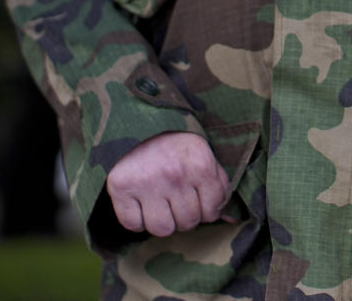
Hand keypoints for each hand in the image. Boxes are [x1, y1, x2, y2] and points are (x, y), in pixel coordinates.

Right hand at [106, 131, 229, 236]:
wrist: (138, 121)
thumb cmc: (176, 146)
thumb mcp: (204, 158)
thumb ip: (218, 187)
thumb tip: (230, 219)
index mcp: (201, 164)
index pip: (211, 212)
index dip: (206, 211)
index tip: (197, 198)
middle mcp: (175, 173)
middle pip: (187, 223)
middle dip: (184, 216)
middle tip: (176, 199)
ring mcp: (147, 181)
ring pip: (162, 229)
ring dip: (162, 222)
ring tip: (160, 204)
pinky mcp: (121, 186)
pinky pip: (134, 225)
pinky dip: (137, 220)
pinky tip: (141, 204)